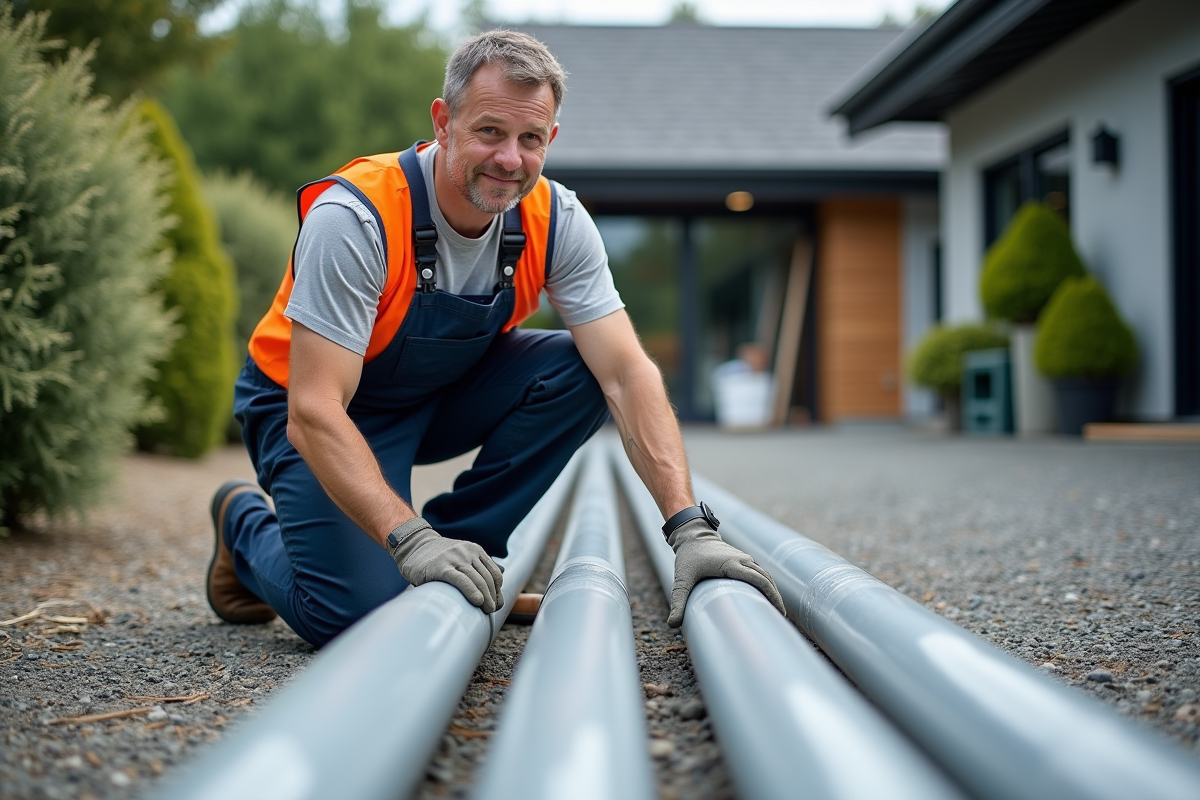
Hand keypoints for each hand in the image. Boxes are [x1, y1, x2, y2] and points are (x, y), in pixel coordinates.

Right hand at [387, 519, 503, 612]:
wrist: (414, 546)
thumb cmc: (438, 559)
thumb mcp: (460, 557)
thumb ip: (475, 568)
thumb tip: (496, 587)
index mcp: (475, 550)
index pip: (494, 572)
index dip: (498, 590)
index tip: (498, 603)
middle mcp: (467, 552)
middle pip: (486, 578)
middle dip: (493, 596)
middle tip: (493, 610)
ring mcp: (454, 558)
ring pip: (477, 580)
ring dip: (486, 598)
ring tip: (487, 610)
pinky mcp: (441, 567)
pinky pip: (461, 580)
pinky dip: (471, 591)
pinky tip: (477, 601)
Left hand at [666, 518, 784, 627]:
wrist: (692, 534)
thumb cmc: (688, 557)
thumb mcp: (682, 579)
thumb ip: (678, 601)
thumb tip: (672, 625)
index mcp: (732, 565)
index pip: (760, 581)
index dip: (772, 596)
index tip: (778, 613)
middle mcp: (743, 560)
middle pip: (766, 580)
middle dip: (775, 597)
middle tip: (780, 618)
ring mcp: (744, 558)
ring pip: (765, 575)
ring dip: (772, 591)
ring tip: (776, 611)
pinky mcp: (743, 559)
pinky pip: (760, 572)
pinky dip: (766, 584)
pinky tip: (766, 597)